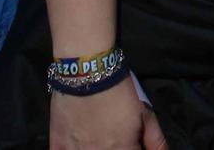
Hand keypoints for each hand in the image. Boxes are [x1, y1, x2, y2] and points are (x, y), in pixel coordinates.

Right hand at [49, 79, 166, 149]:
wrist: (87, 71)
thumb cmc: (119, 92)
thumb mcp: (144, 114)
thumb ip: (156, 141)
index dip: (132, 149)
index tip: (131, 143)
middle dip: (116, 148)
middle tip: (114, 137)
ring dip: (95, 148)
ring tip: (98, 138)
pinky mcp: (57, 144)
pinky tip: (79, 144)